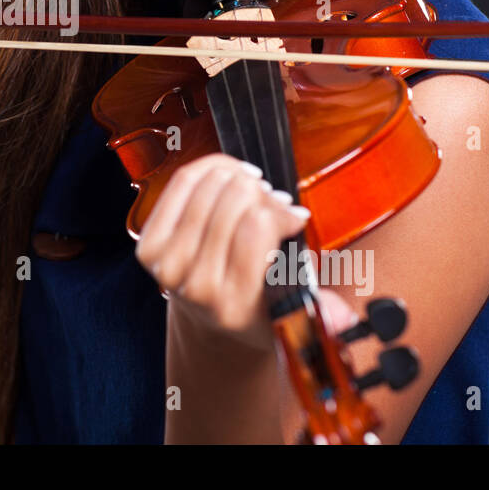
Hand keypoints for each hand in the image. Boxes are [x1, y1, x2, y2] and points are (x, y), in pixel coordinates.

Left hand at [135, 153, 358, 351]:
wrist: (210, 320)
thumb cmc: (256, 306)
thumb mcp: (293, 314)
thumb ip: (322, 313)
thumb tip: (341, 316)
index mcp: (234, 306)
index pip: (257, 228)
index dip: (283, 212)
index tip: (296, 216)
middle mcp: (194, 287)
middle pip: (232, 201)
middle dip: (262, 193)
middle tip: (274, 201)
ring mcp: (166, 265)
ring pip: (208, 187)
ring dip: (239, 178)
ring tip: (255, 188)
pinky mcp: (147, 244)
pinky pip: (181, 183)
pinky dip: (211, 168)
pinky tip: (230, 174)